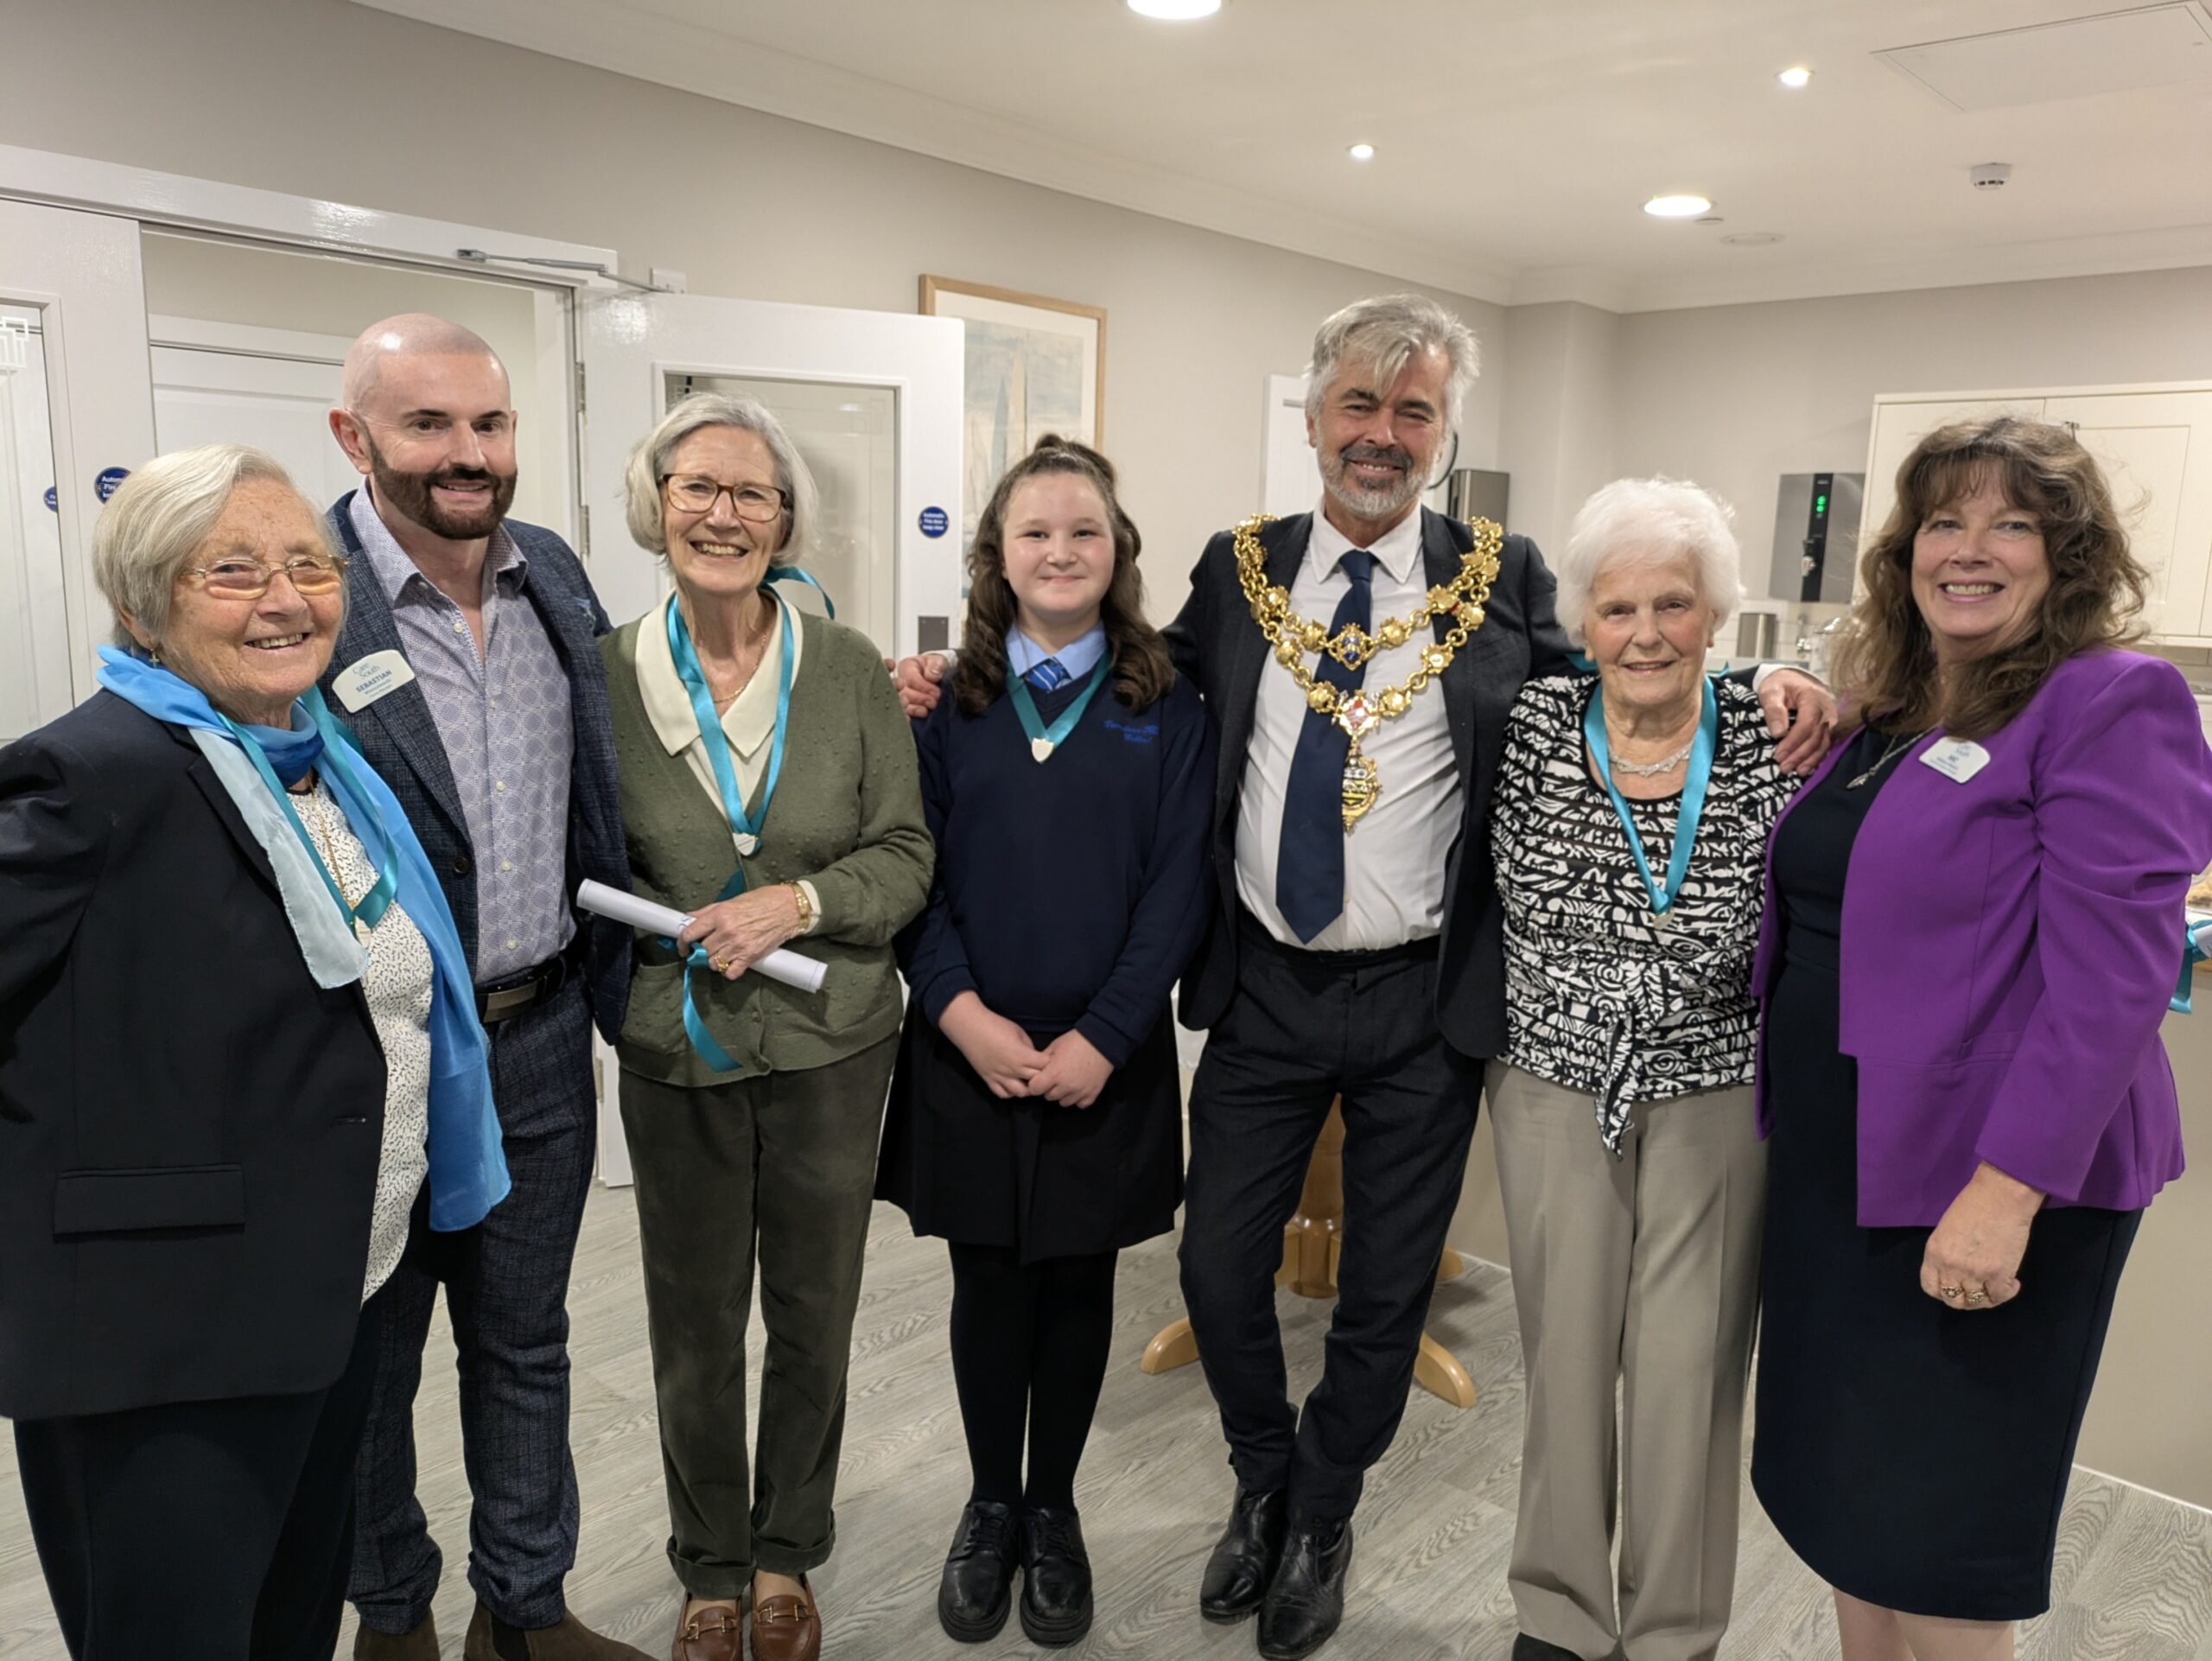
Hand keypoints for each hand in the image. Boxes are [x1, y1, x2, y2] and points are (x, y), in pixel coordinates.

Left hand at [676, 886, 803, 979]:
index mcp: (719, 915)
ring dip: (715, 961)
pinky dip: (729, 971)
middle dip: (702, 951)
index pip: (689, 933)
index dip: (682, 943)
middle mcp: (726, 931)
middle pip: (702, 950)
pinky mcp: (750, 957)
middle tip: (709, 948)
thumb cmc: (761, 901)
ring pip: (713, 963)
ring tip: (723, 954)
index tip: (684, 947)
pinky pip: (730, 973)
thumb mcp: (731, 901)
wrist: (788, 908)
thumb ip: (708, 912)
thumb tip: (689, 919)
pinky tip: (733, 963)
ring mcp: (738, 946)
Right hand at [895, 651, 949, 719]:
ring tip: (925, 711)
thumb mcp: (939, 661)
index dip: (923, 687)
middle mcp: (901, 683)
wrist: (942, 680)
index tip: (936, 693)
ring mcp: (901, 697)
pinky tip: (915, 719)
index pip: (911, 679)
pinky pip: (904, 714)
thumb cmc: (937, 668)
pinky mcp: (906, 708)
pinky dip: (909, 717)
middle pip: (903, 692)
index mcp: (906, 667)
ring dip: (913, 709)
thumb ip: (936, 665)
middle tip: (933, 703)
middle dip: (918, 698)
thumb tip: (932, 676)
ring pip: (901, 705)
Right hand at [938, 992, 1045, 1098]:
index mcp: (1022, 1055)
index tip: (1049, 1059)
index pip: (1045, 1066)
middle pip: (1036, 1081)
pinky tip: (1012, 1084)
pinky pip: (1003, 1094)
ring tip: (1027, 1080)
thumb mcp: (1019, 1032)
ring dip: (1028, 1088)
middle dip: (1042, 1076)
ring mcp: (1000, 1077)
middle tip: (1042, 1070)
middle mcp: (1013, 1070)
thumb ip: (1029, 1048)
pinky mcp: (988, 1080)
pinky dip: (1010, 1092)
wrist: (970, 1028)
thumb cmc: (996, 1025)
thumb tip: (1035, 1058)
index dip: (1049, 1063)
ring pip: (1021, 1093)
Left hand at [1028, 1029, 1113, 1108]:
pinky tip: (1079, 1088)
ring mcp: (1079, 1092)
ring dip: (1063, 1094)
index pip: (1035, 1089)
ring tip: (1068, 1082)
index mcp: (1054, 1074)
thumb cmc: (1076, 1041)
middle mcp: (1065, 1086)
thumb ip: (1042, 1060)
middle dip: (1049, 1088)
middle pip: (1048, 1097)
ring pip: (1063, 1103)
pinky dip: (1078, 1098)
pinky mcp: (1092, 1094)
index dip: (1035, 1083)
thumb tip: (1034, 1069)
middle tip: (1055, 1078)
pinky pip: (1080, 1104)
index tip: (1040, 1078)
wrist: (1102, 1041)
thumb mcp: (1055, 1046)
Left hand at [1759, 668, 1837, 774]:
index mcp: (1813, 698)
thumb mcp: (1770, 691)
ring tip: (1797, 771)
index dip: (1793, 742)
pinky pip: (1826, 743)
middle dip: (1800, 754)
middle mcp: (1827, 709)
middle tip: (1784, 768)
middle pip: (1817, 736)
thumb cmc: (1779, 684)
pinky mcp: (1828, 726)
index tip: (1778, 755)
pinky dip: (1817, 756)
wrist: (1790, 679)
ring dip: (1811, 759)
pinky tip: (1808, 766)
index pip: (1807, 724)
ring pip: (1824, 742)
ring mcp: (1830, 718)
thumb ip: (1774, 709)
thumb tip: (1778, 732)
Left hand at [1920, 1162, 2043, 1311]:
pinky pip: (2000, 1297)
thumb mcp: (1946, 1230)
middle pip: (1953, 1300)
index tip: (1954, 1287)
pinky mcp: (1999, 1274)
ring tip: (1995, 1287)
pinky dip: (2007, 1293)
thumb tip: (1954, 1270)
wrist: (2000, 1196)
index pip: (1930, 1287)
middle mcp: (1951, 1267)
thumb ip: (1946, 1252)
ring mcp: (1975, 1273)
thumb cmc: (1973, 1205)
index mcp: (1934, 1253)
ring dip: (1986, 1298)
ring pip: (1977, 1302)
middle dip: (1965, 1299)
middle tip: (1977, 1290)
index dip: (1942, 1292)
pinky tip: (2012, 1283)